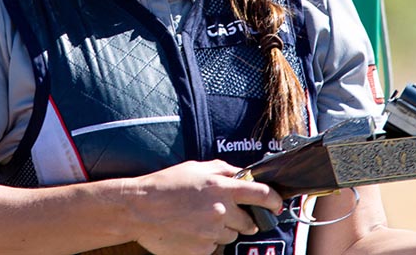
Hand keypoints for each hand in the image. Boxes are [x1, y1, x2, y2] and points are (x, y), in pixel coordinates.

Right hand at [122, 159, 283, 254]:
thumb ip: (223, 170)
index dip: (274, 200)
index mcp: (222, 188)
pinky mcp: (202, 250)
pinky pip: (213, 246)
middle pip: (249, 221)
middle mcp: (221, 211)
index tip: (277, 205)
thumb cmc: (165, 185)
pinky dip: (206, 240)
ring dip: (222, 229)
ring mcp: (212, 233)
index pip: (261, 194)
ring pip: (230, 235)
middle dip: (241, 218)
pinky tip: (189, 229)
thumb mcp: (195, 168)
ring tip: (198, 219)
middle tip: (221, 212)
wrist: (139, 210)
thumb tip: (243, 174)